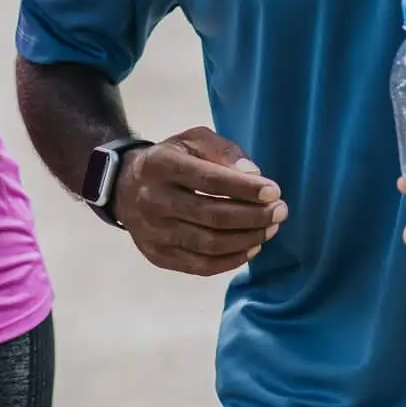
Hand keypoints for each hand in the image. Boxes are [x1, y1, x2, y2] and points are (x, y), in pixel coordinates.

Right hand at [116, 126, 286, 276]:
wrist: (124, 187)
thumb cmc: (171, 160)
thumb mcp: (192, 141)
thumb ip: (224, 152)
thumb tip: (254, 175)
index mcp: (160, 165)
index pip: (209, 180)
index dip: (245, 188)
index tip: (274, 191)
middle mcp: (152, 200)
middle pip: (211, 215)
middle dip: (253, 216)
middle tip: (280, 212)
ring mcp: (152, 232)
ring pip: (208, 244)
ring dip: (246, 238)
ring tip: (270, 229)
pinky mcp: (157, 255)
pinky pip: (200, 265)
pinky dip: (231, 260)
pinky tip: (251, 248)